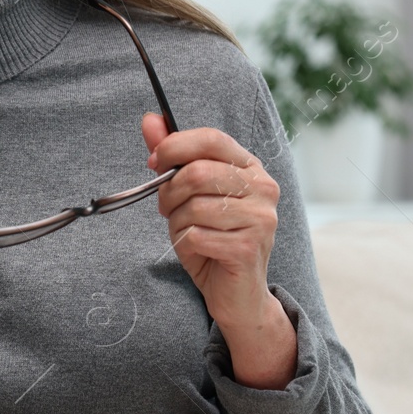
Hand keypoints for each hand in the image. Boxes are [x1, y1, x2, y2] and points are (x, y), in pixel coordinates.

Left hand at [141, 115, 294, 388]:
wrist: (238, 294)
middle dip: (169, 193)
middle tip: (168, 209)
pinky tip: (199, 249)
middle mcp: (263, 188)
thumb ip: (172, 156)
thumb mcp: (189, 194)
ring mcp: (260, 219)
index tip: (154, 162)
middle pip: (197, 173)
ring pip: (193, 206)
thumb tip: (149, 120)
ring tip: (187, 231)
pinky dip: (185, 243)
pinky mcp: (248, 248)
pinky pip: (195, 235)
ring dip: (177, 222)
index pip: (211, 139)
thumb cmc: (212, 238)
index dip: (174, 146)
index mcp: (250, 168)